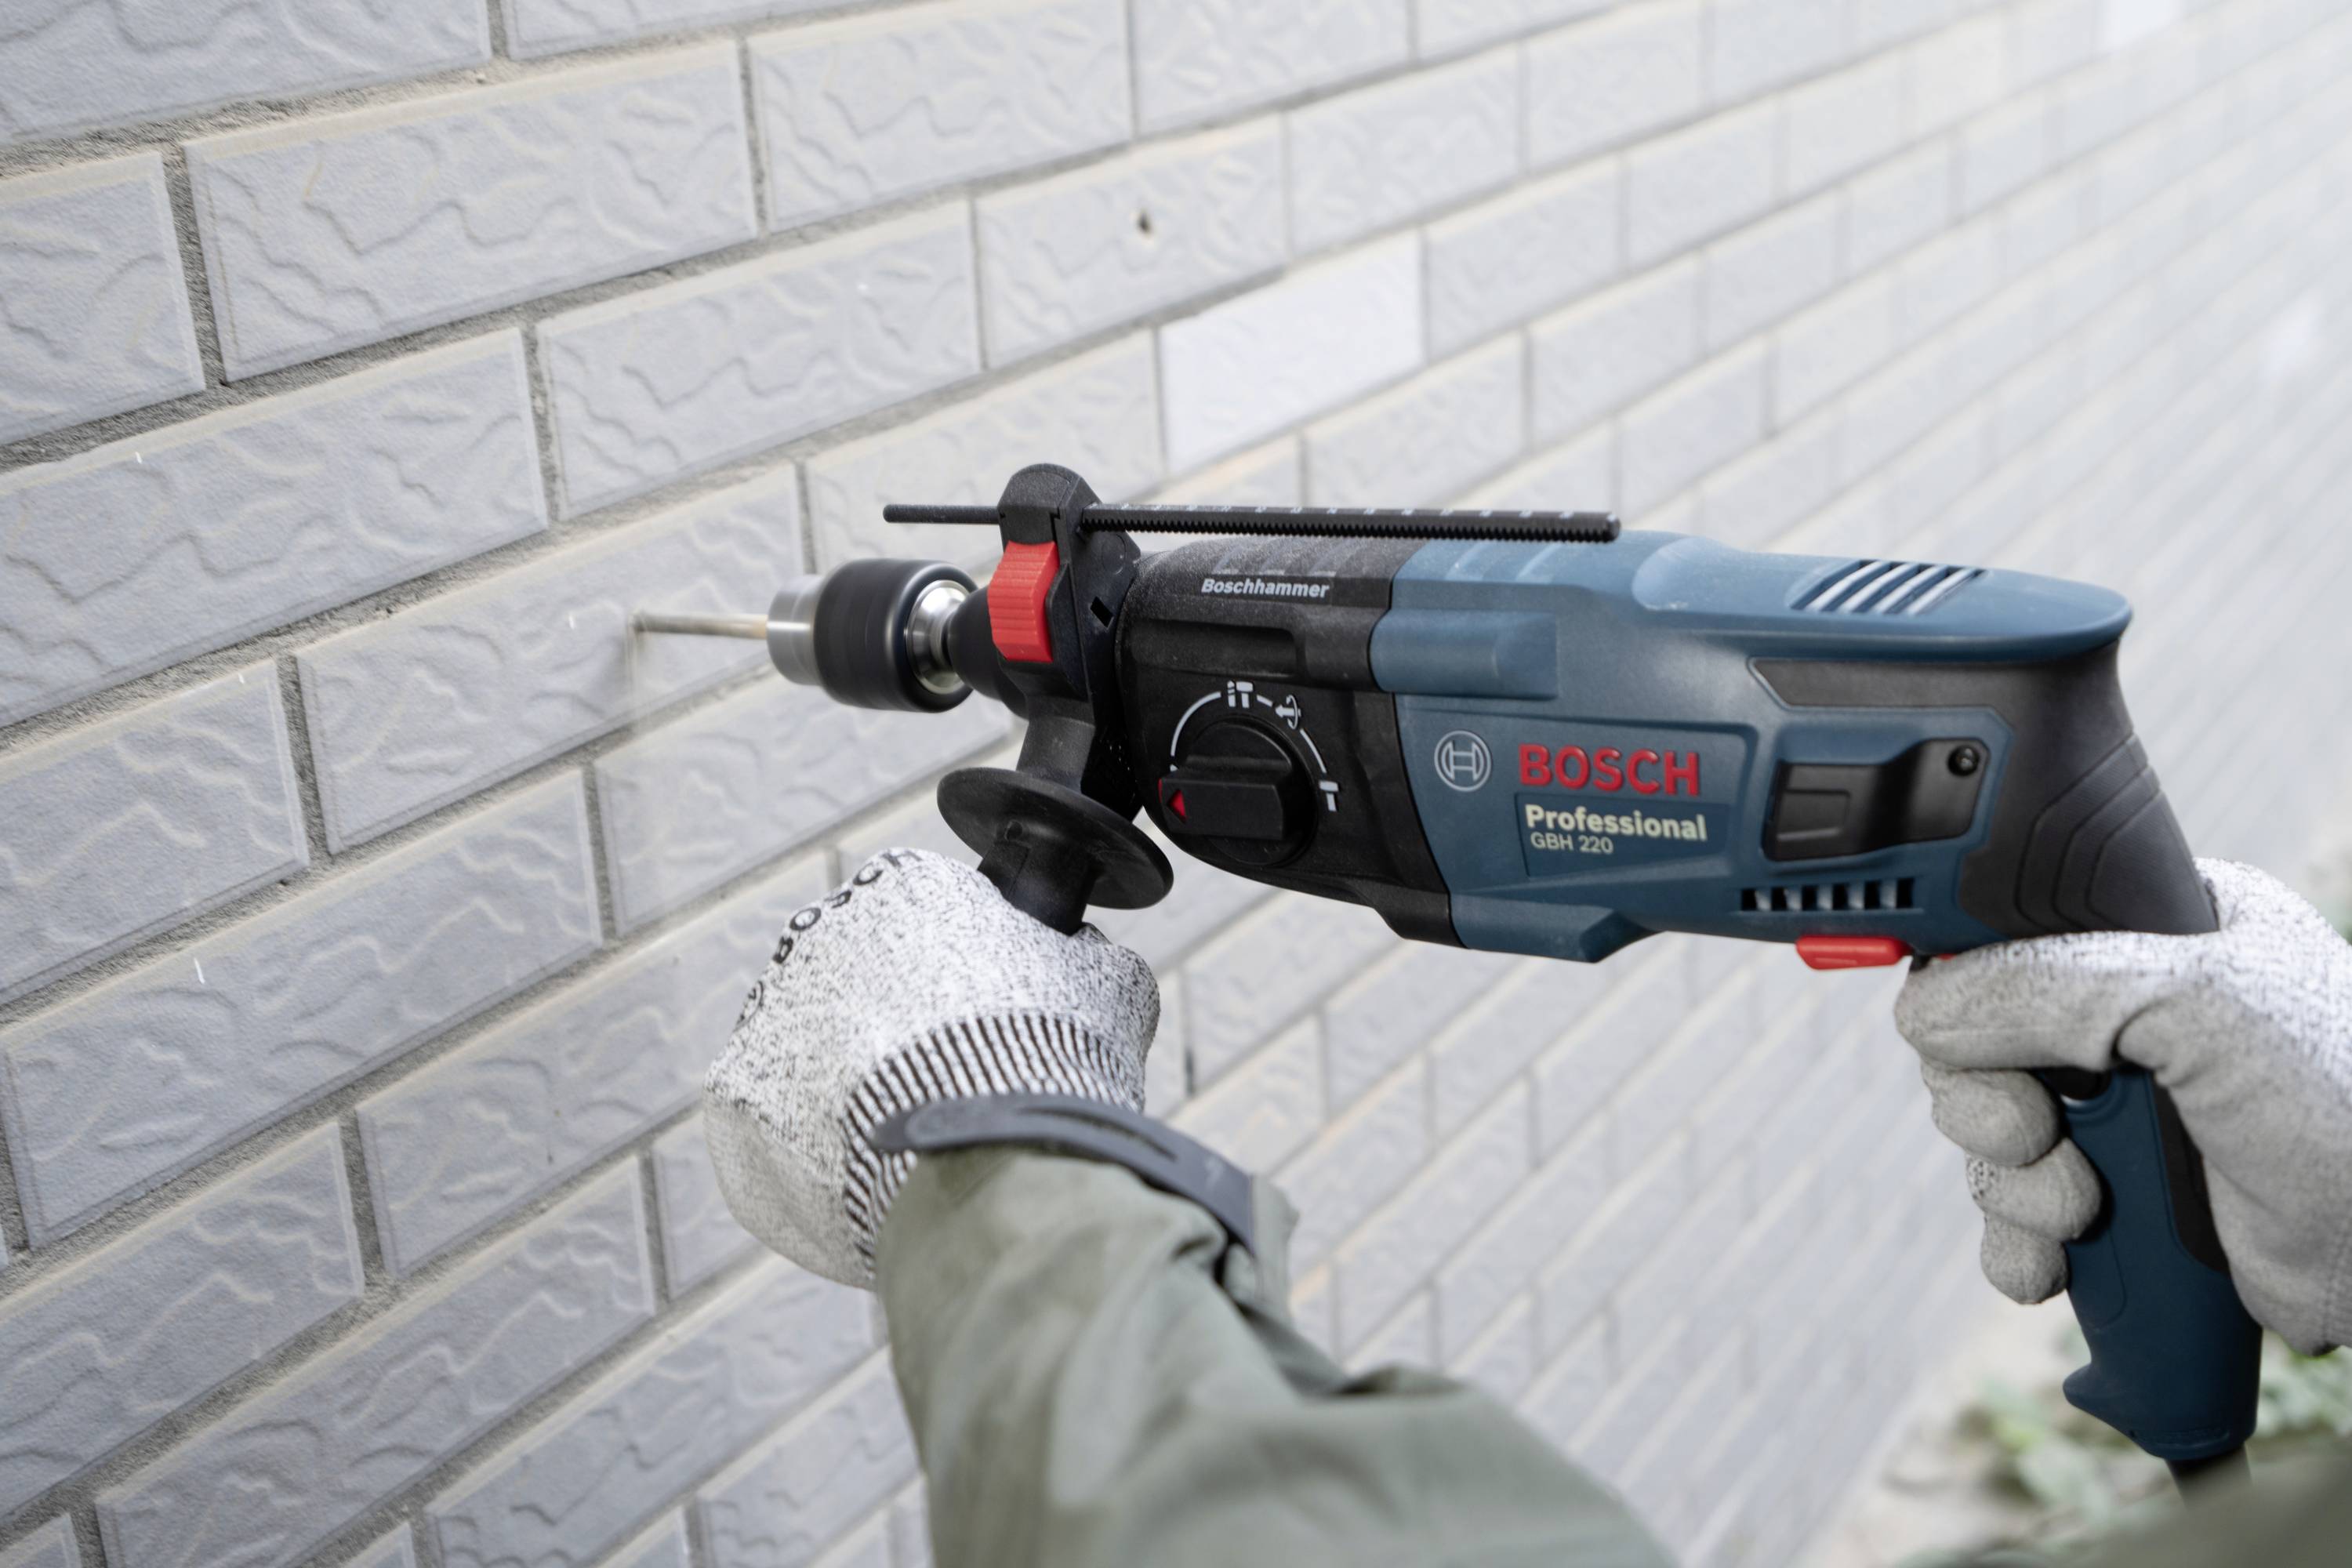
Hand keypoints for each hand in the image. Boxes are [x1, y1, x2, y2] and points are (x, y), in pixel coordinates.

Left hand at [704, 848, 1158, 1287]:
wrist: (991, 1163)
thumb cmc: (1051, 1065)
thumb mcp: (1110, 988)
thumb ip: (1085, 958)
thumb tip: (1085, 960)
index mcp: (908, 885)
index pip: (923, 912)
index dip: (958, 968)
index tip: (979, 1018)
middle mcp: (821, 931)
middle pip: (856, 979)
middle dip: (895, 1027)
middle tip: (946, 1086)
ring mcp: (768, 1012)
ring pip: (810, 1050)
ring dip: (847, 1088)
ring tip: (909, 1139)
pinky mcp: (736, 1098)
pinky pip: (773, 1125)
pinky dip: (811, 1154)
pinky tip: (868, 1174)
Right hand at [1894, 859, 2351, 1353]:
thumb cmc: (2347, 1109)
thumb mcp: (2197, 1004)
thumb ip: (2049, 984)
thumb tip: (1924, 1010)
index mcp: (2153, 929)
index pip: (2007, 930)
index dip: (1966, 982)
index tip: (1960, 1033)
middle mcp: (2128, 1014)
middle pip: (1975, 1044)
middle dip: (1991, 1109)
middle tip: (2039, 1136)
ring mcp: (2123, 1110)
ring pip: (1986, 1137)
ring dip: (2014, 1189)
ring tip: (2083, 1211)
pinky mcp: (2122, 1197)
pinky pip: (2013, 1215)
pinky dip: (2018, 1246)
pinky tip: (2057, 1263)